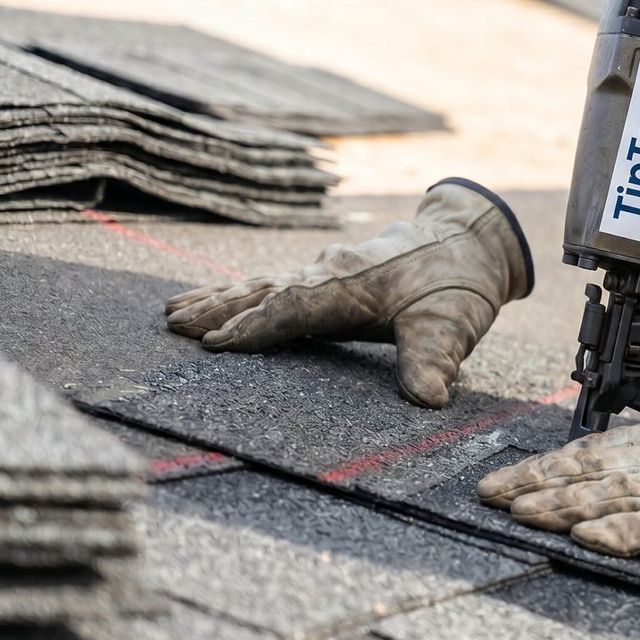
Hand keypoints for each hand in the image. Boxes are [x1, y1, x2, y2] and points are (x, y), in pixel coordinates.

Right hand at [164, 179, 531, 407]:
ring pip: (262, 285)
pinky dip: (239, 294)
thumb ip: (436, 360)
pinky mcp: (325, 278)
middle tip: (173, 326)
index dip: (257, 327)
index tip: (217, 345)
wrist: (467, 239)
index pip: (294, 307)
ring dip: (219, 300)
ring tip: (172, 313)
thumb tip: (431, 400)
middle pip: (264, 292)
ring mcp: (323, 273)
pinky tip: (212, 302)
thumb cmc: (457, 283)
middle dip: (219, 309)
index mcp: (352, 285)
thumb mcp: (453, 324)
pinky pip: (273, 286)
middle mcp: (329, 274)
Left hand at [476, 385, 639, 559]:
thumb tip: (626, 458)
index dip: (544, 466)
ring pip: (605, 497)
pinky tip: (584, 539)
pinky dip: (617, 534)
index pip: (589, 451)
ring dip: (556, 506)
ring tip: (515, 512)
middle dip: (532, 483)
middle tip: (487, 494)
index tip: (505, 478)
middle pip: (584, 472)